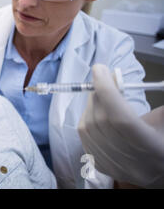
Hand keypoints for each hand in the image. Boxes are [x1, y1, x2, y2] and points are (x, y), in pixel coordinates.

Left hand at [78, 64, 163, 187]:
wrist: (159, 169)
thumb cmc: (162, 140)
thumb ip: (157, 101)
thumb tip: (131, 79)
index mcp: (151, 147)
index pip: (121, 118)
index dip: (107, 91)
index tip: (100, 69)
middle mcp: (130, 161)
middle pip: (101, 119)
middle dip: (99, 93)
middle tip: (103, 79)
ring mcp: (111, 165)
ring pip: (87, 127)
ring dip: (91, 105)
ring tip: (102, 96)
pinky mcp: (99, 165)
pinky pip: (83, 136)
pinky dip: (87, 118)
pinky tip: (97, 113)